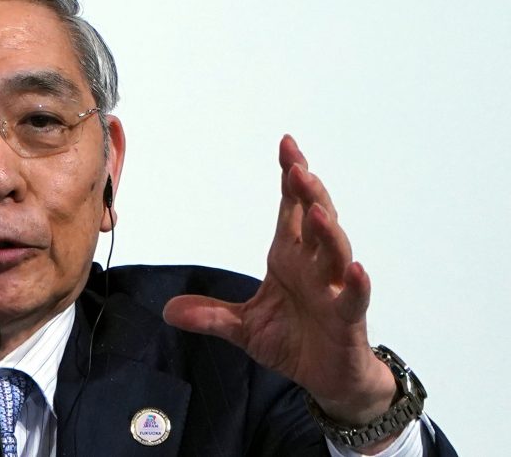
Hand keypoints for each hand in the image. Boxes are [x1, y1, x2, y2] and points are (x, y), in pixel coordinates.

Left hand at [163, 135, 397, 449]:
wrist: (328, 378)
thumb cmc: (294, 341)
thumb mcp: (244, 327)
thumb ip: (210, 315)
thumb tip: (168, 310)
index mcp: (290, 257)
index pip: (291, 209)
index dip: (291, 177)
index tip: (287, 145)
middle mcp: (314, 265)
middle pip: (315, 219)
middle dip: (307, 192)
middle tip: (297, 166)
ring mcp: (333, 289)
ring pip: (336, 252)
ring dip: (327, 231)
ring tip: (315, 211)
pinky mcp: (347, 318)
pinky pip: (354, 297)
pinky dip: (356, 283)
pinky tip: (355, 268)